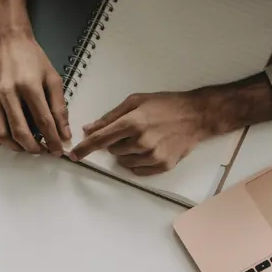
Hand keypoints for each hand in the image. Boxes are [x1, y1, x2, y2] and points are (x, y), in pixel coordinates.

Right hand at [0, 28, 70, 153]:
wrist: (7, 41)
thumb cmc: (31, 57)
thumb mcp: (52, 78)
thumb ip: (59, 107)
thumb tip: (64, 133)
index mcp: (29, 86)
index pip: (43, 122)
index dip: (53, 140)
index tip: (58, 150)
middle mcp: (8, 94)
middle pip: (21, 133)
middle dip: (34, 148)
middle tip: (43, 151)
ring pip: (1, 134)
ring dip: (15, 147)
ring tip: (27, 146)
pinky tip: (6, 139)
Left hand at [70, 91, 219, 175]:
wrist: (196, 116)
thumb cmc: (166, 105)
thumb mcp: (136, 101)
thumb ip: (111, 116)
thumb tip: (89, 128)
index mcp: (133, 122)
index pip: (101, 140)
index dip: (85, 148)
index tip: (74, 155)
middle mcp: (141, 141)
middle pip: (112, 151)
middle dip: (116, 142)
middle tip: (132, 131)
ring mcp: (153, 155)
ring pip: (124, 161)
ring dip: (127, 152)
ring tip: (144, 138)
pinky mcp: (162, 165)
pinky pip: (138, 170)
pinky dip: (138, 162)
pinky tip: (150, 148)